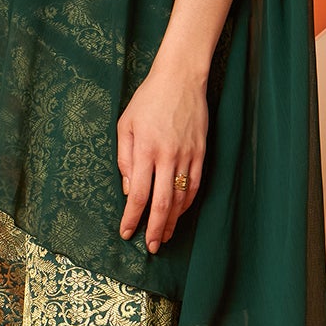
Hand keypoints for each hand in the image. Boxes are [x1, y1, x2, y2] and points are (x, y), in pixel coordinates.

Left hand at [116, 57, 208, 252]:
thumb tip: (127, 189)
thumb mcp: (125, 125)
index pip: (137, 194)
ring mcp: (187, 156)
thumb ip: (124, 158)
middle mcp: (167, 156)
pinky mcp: (201, 153)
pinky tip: (179, 214)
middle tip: (150, 246)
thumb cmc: (148, 100)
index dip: (132, 218)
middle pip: (161, 203)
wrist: (181, 78)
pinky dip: (187, 204)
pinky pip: (195, 186)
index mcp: (145, 150)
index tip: (126, 233)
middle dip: (154, 229)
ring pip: (181, 198)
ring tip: (164, 236)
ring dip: (172, 221)